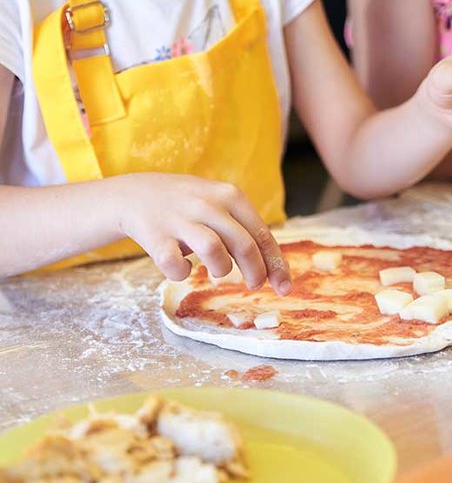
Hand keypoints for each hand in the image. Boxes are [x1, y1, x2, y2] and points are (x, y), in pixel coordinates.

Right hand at [114, 173, 291, 294]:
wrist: (135, 194)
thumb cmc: (189, 207)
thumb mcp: (220, 205)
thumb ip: (244, 230)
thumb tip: (274, 269)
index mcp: (230, 196)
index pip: (262, 234)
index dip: (276, 265)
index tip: (285, 287)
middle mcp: (207, 204)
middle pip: (244, 245)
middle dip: (255, 272)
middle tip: (253, 285)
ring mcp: (180, 219)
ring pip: (214, 251)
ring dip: (221, 269)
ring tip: (215, 271)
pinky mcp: (155, 235)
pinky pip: (174, 264)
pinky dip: (181, 273)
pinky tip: (181, 268)